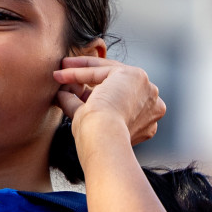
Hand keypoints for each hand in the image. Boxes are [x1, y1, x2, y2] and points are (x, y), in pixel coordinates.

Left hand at [52, 56, 166, 146]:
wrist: (105, 140)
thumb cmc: (96, 141)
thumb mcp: (90, 122)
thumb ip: (81, 106)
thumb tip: (62, 95)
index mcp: (145, 120)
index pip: (117, 101)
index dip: (91, 95)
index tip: (71, 92)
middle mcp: (151, 104)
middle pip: (115, 85)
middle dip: (86, 80)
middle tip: (65, 77)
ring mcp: (146, 89)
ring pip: (108, 75)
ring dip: (81, 72)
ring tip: (60, 72)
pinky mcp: (135, 76)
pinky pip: (103, 70)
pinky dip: (80, 72)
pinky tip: (62, 72)